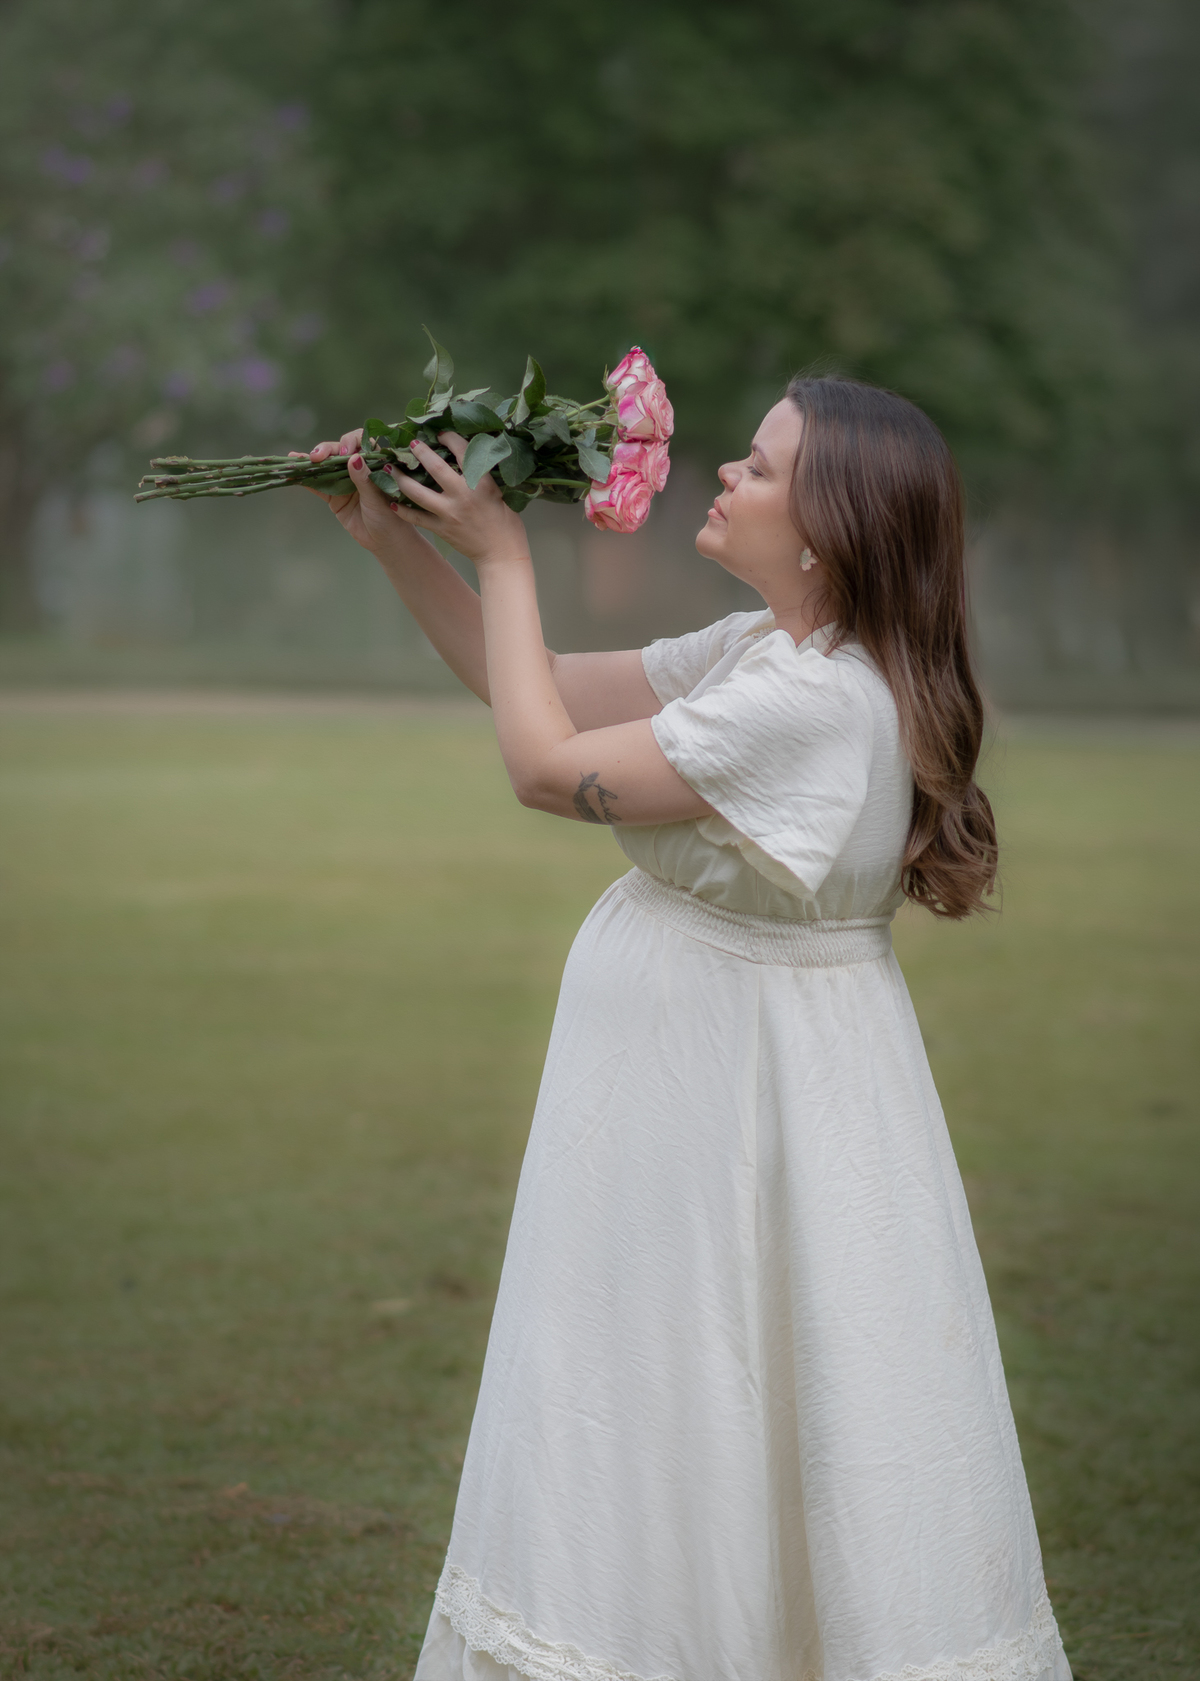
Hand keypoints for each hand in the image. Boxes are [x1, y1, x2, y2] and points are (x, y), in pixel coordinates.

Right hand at [287, 426, 405, 555]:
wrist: (385, 541)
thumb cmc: (390, 517)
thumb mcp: (378, 498)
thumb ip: (364, 479)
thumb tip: (353, 458)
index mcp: (374, 463)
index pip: (361, 442)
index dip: (351, 441)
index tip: (346, 452)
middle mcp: (358, 468)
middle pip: (339, 451)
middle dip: (327, 450)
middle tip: (317, 456)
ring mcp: (344, 481)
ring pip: (326, 466)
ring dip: (312, 461)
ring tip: (297, 458)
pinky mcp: (334, 496)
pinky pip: (319, 485)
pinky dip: (307, 479)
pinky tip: (295, 471)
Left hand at [353, 433, 527, 567]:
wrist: (502, 554)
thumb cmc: (506, 523)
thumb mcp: (500, 492)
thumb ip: (482, 476)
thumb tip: (466, 457)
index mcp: (481, 483)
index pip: (461, 451)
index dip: (449, 438)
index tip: (441, 434)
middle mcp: (462, 495)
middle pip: (435, 467)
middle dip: (420, 452)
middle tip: (411, 444)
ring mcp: (449, 513)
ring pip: (417, 492)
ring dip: (400, 479)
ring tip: (389, 468)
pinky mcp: (441, 529)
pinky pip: (416, 517)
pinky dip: (402, 510)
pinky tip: (392, 502)